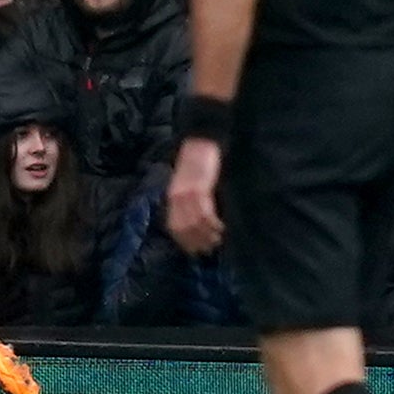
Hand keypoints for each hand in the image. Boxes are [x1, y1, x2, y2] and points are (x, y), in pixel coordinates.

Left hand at [165, 137, 224, 254]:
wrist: (201, 141)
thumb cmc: (197, 163)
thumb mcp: (187, 184)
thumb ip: (189, 202)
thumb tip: (197, 223)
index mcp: (172, 198)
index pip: (174, 227)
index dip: (184, 242)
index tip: (196, 252)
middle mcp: (176, 199)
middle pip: (184, 229)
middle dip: (197, 242)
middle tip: (210, 249)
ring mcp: (186, 195)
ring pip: (195, 224)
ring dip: (208, 235)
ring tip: (219, 241)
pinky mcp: (198, 189)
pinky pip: (205, 213)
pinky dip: (213, 224)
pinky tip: (222, 229)